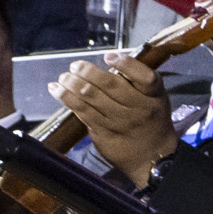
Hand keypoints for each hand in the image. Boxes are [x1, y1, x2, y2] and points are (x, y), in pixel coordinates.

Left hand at [50, 54, 177, 186]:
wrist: (152, 157)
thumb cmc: (151, 121)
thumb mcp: (155, 99)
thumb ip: (137, 82)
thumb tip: (106, 63)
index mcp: (154, 96)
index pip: (144, 77)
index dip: (126, 64)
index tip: (108, 56)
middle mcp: (139, 108)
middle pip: (111, 85)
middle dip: (89, 71)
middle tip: (76, 66)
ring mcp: (120, 122)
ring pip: (92, 97)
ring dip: (73, 83)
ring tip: (64, 77)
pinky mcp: (104, 132)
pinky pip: (82, 112)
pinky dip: (67, 97)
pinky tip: (57, 89)